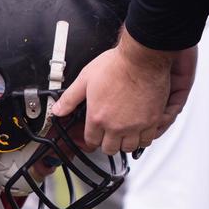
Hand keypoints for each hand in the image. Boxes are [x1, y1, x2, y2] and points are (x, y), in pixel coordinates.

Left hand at [51, 29, 197, 154]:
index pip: (92, 141)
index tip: (95, 136)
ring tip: (124, 135)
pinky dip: (142, 139)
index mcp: (98, 116)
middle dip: (107, 143)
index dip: (92, 139)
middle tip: (109, 136)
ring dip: (125, 143)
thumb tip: (57, 110)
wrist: (142, 60)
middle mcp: (116, 125)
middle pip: (110, 148)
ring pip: (129, 148)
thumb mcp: (85, 78)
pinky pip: (147, 141)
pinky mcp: (151, 121)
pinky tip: (140, 132)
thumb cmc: (117, 65)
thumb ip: (70, 98)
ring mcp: (135, 125)